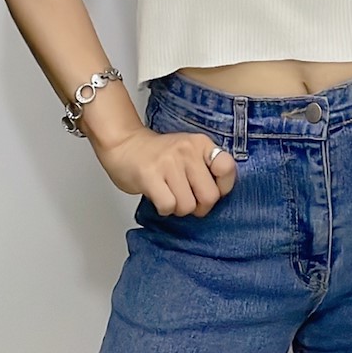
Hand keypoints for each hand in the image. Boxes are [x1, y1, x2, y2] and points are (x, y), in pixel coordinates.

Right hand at [94, 126, 236, 216]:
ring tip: (171, 196)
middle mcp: (187, 150)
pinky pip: (168, 206)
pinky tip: (159, 198)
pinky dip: (165, 209)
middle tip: (189, 201)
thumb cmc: (159, 155)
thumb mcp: (189, 151)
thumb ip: (206, 168)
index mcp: (200, 143)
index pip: (227, 168)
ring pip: (188, 206)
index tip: (212, 189)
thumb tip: (219, 195)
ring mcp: (168, 163)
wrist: (124, 144)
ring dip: (179, 209)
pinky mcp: (150, 176)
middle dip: (200, 207)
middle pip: (210, 196)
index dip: (223, 187)